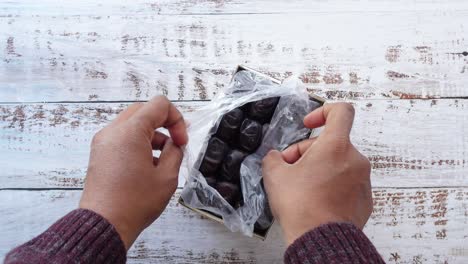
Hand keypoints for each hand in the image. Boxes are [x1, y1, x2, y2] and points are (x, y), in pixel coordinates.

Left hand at [79, 96, 187, 249]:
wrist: (105, 224)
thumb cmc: (135, 202)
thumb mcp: (167, 176)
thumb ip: (175, 152)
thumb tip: (175, 144)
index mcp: (131, 131)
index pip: (159, 105)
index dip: (177, 120)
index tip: (181, 141)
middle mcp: (113, 131)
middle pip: (144, 110)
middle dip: (164, 124)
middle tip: (176, 143)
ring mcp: (103, 141)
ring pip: (133, 124)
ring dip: (152, 134)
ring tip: (163, 159)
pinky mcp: (99, 153)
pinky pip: (122, 137)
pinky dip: (138, 142)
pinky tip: (148, 164)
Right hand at [262, 103, 371, 244]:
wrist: (320, 241)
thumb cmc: (301, 207)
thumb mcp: (275, 175)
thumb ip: (274, 158)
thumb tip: (275, 158)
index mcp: (336, 146)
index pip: (341, 112)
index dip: (322, 112)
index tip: (308, 125)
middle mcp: (355, 160)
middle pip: (331, 143)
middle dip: (308, 152)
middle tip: (289, 169)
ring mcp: (363, 181)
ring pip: (338, 164)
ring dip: (319, 169)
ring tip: (300, 187)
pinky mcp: (364, 199)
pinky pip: (346, 183)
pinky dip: (331, 186)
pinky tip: (314, 201)